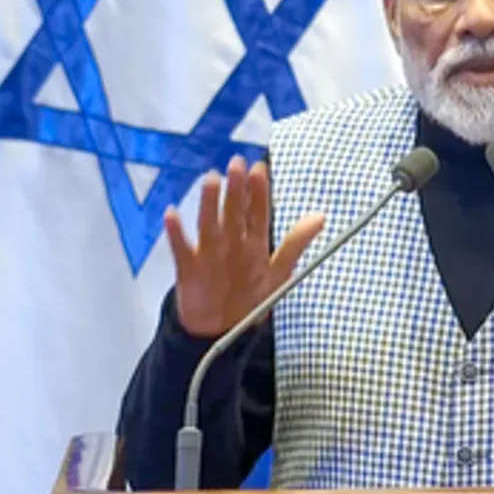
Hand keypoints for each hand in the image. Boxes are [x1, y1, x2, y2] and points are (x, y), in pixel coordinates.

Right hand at [164, 155, 324, 337]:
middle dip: (236, 188)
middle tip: (237, 163)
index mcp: (253, 242)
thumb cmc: (249, 297)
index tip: (260, 168)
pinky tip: (172, 214)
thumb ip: (296, 244)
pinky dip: (176, 232)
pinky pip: (181, 248)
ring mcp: (209, 252)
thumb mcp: (278, 273)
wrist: (219, 330)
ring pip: (209, 223)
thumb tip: (321, 217)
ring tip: (212, 180)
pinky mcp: (189, 267)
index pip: (257, 211)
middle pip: (233, 211)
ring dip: (210, 202)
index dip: (259, 191)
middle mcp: (230, 242)